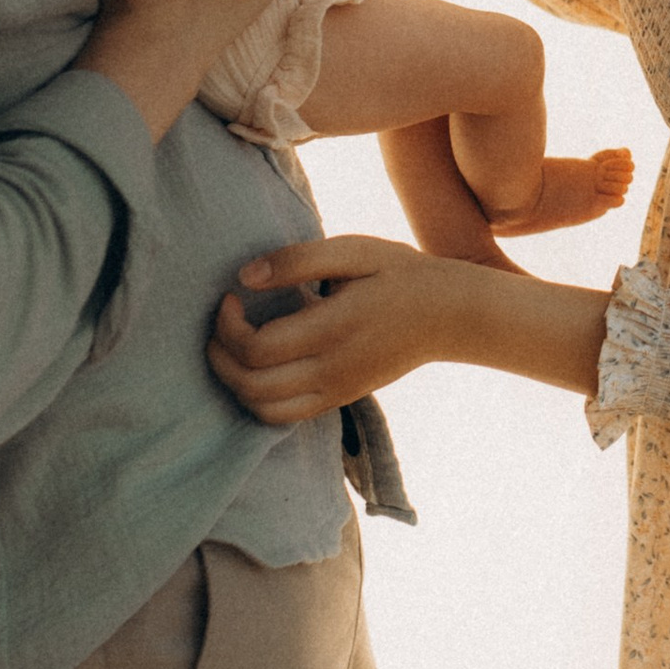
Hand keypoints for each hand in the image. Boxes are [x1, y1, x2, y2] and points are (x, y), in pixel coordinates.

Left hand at [209, 236, 454, 422]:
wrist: (449, 315)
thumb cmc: (400, 275)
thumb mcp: (354, 251)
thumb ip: (298, 260)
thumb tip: (245, 276)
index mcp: (333, 329)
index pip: (257, 348)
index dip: (227, 326)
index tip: (229, 297)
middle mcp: (332, 370)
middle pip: (251, 385)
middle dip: (219, 356)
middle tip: (220, 322)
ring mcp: (336, 390)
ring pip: (263, 410)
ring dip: (234, 382)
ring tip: (232, 348)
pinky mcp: (339, 399)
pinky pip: (284, 417)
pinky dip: (257, 399)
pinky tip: (258, 367)